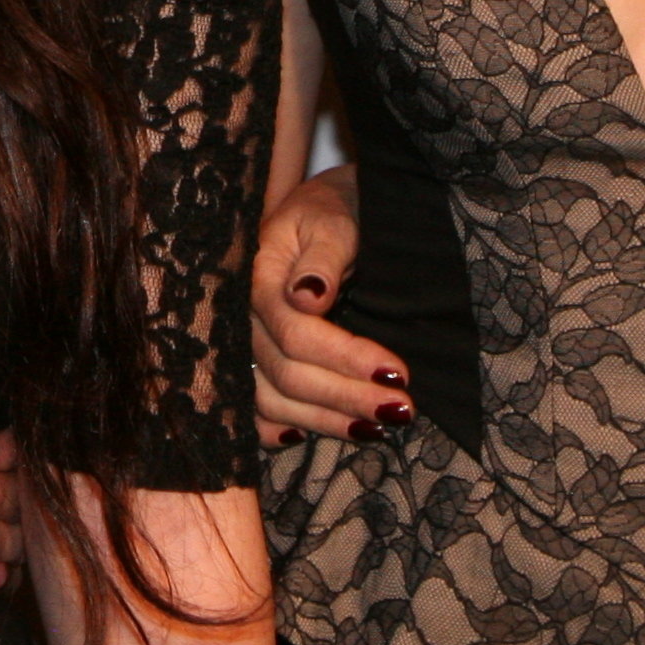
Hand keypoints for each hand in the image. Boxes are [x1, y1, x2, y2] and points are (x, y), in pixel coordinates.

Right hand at [251, 166, 408, 446]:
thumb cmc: (335, 208)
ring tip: (375, 430)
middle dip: (346, 397)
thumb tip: (308, 297)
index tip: (398, 372)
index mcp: (258, 275)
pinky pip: (252, 408)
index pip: (295, 333)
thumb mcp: (334, 216)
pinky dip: (277, 429)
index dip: (346, 358)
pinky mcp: (249, 360)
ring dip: (323, 421)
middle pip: (283, 374)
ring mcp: (241, 341)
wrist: (324, 206)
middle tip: (402, 410)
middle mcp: (241, 315)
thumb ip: (324, 256)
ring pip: (270, 400)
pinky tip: (305, 438)